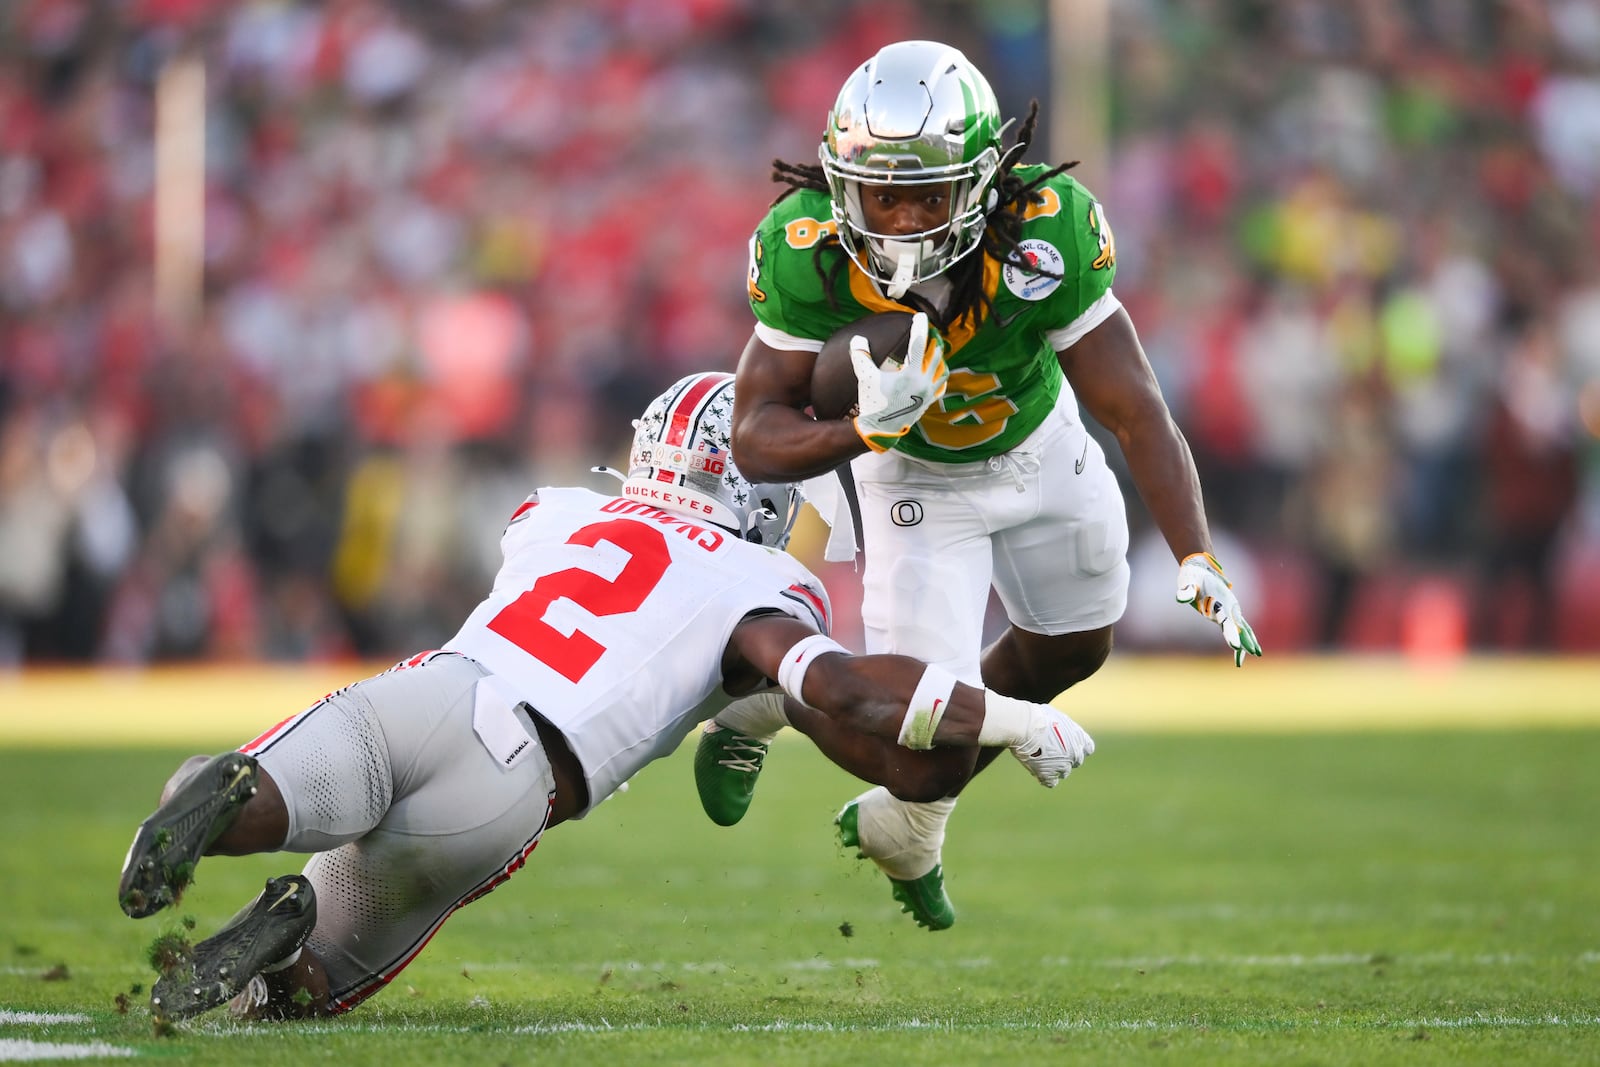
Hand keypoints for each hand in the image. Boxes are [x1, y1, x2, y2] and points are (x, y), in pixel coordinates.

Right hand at [851, 311, 947, 451]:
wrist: (881, 430)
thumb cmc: (874, 403)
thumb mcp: (866, 378)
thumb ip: (861, 356)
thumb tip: (858, 339)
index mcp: (912, 373)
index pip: (919, 344)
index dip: (920, 328)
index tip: (921, 317)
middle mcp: (924, 382)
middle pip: (936, 354)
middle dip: (934, 340)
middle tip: (930, 330)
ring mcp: (928, 393)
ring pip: (942, 369)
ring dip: (940, 357)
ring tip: (935, 349)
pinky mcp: (928, 402)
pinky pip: (941, 385)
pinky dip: (940, 375)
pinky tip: (937, 372)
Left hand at [1176, 552, 1262, 666]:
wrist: (1200, 567)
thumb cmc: (1193, 577)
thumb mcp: (1188, 583)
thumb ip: (1186, 592)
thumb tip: (1180, 598)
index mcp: (1220, 603)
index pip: (1227, 621)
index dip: (1231, 633)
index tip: (1235, 646)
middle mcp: (1229, 607)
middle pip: (1240, 627)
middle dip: (1247, 640)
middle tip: (1255, 653)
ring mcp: (1230, 609)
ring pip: (1243, 627)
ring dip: (1249, 640)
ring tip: (1257, 654)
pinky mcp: (1227, 611)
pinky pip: (1238, 626)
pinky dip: (1242, 637)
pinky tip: (1241, 650)